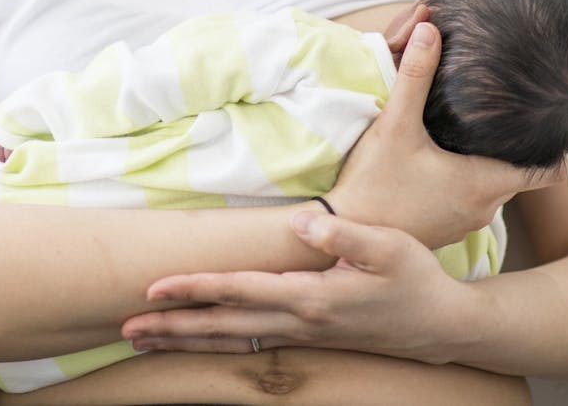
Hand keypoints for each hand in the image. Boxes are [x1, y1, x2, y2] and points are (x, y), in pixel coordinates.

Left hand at [122, 211, 484, 363]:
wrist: (441, 326)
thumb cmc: (415, 279)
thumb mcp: (387, 247)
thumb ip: (341, 235)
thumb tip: (296, 224)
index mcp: (312, 297)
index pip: (239, 291)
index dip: (195, 288)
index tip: (154, 288)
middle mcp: (300, 321)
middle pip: (222, 326)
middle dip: (172, 327)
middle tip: (126, 328)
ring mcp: (302, 335)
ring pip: (231, 341)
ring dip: (186, 341)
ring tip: (145, 341)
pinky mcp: (308, 337)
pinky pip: (250, 344)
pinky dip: (216, 344)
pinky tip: (199, 341)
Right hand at [326, 14, 558, 247]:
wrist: (345, 232)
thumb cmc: (373, 183)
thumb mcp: (395, 124)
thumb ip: (415, 75)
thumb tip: (429, 27)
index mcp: (485, 182)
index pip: (552, 172)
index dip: (562, 150)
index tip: (559, 126)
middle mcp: (484, 208)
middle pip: (519, 175)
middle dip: (515, 149)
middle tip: (508, 117)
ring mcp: (463, 224)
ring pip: (492, 189)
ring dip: (486, 166)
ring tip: (473, 136)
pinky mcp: (443, 231)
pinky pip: (468, 203)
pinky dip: (465, 183)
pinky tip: (442, 164)